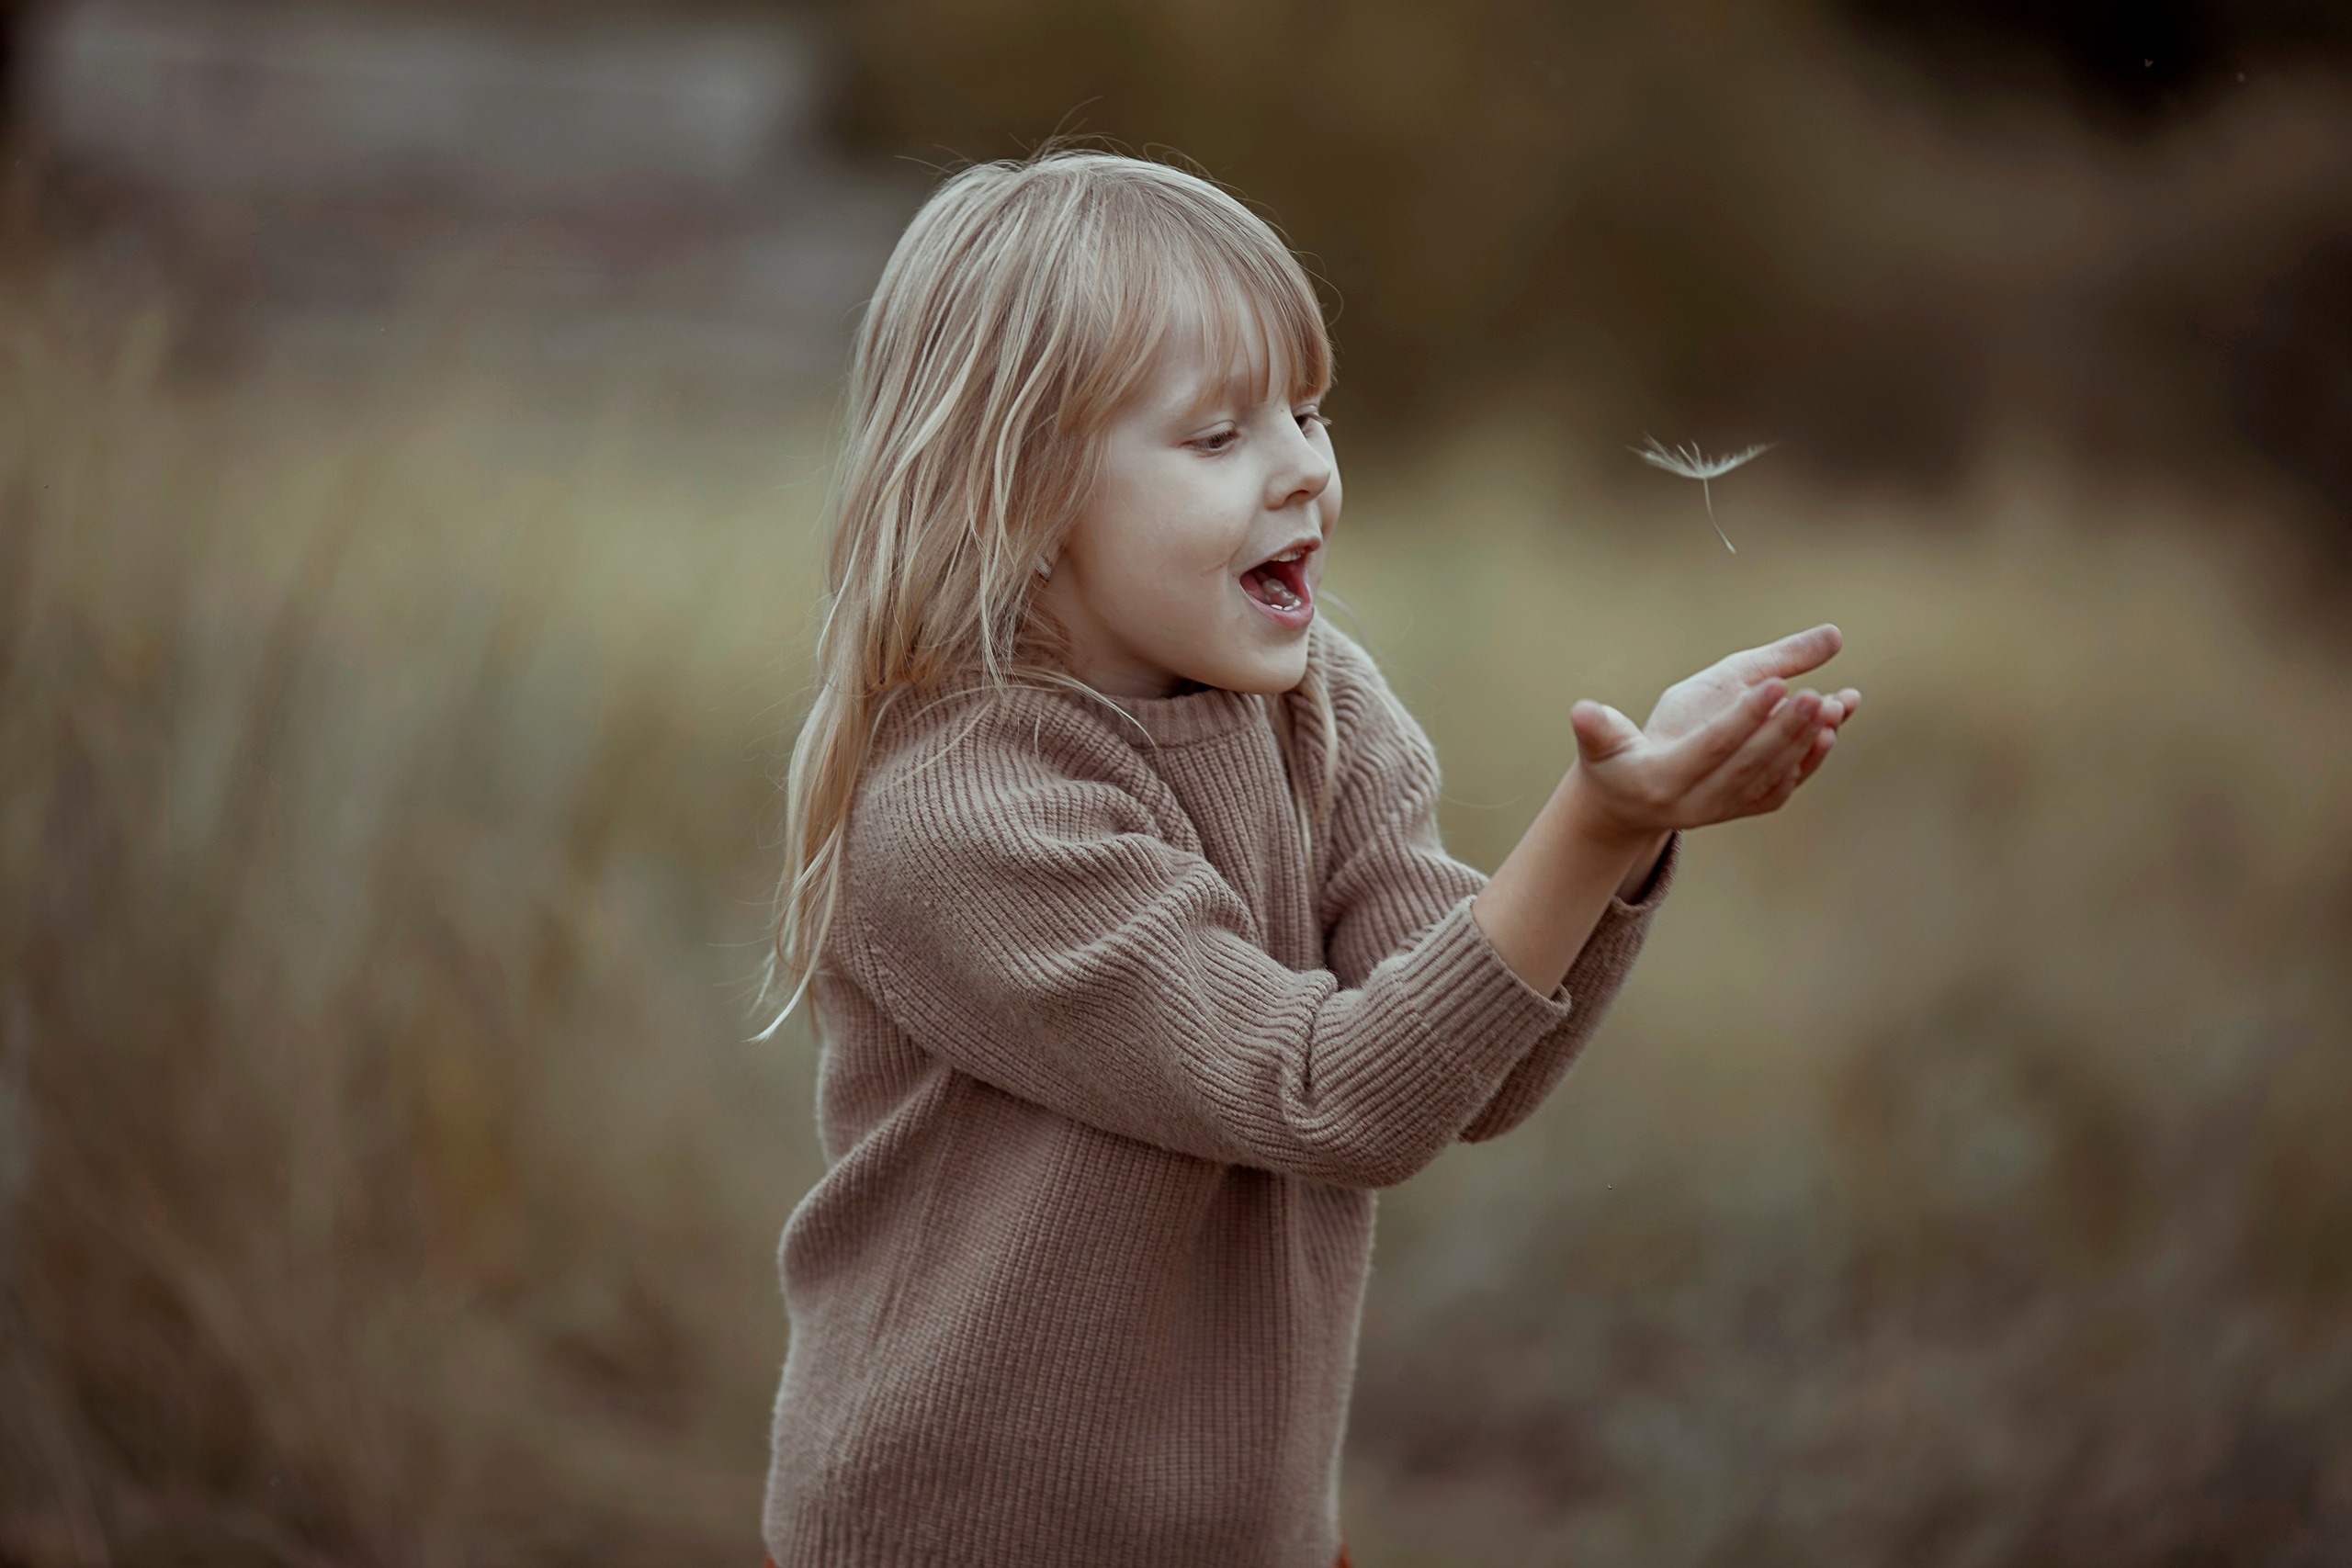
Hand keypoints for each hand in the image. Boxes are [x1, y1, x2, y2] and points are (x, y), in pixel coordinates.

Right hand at [1564, 624, 1858, 841]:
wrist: (1625, 809)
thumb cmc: (1611, 761)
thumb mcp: (1600, 741)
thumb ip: (1596, 725)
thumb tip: (1580, 710)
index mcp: (1661, 781)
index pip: (1712, 747)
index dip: (1744, 717)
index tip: (1776, 682)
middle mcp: (1696, 804)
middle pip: (1750, 765)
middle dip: (1787, 729)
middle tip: (1818, 693)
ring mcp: (1723, 811)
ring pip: (1774, 776)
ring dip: (1807, 742)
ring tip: (1836, 703)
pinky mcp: (1743, 809)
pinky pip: (1784, 785)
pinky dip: (1812, 758)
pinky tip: (1833, 726)